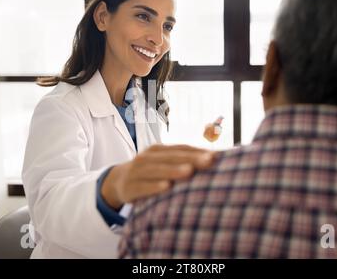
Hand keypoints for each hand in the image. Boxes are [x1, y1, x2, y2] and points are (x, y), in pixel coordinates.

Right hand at [101, 144, 215, 208]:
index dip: (198, 151)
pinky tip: (166, 187)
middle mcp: (147, 157)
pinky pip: (142, 186)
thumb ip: (183, 161)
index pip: (181, 148)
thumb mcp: (162, 163)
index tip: (217, 155)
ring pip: (156, 170)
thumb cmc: (150, 173)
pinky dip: (153, 187)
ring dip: (173, 170)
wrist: (119, 182)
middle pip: (171, 157)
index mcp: (159, 150)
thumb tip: (216, 159)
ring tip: (189, 171)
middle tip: (209, 161)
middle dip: (191, 158)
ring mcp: (137, 171)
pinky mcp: (129, 187)